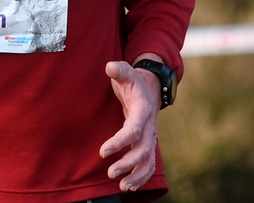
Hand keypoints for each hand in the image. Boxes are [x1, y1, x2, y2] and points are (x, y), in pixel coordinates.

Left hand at [100, 58, 161, 192]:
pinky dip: (142, 177)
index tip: (103, 152)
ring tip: (122, 187)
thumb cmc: (134, 82)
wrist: (150, 88)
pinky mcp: (148, 144)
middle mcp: (149, 127)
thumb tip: (109, 66)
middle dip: (128, 163)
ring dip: (137, 175)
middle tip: (110, 173)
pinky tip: (130, 187)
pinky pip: (149, 164)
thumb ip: (119, 69)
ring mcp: (150, 137)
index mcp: (143, 110)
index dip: (119, 142)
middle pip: (143, 150)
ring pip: (148, 161)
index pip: (134, 129)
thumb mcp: (127, 72)